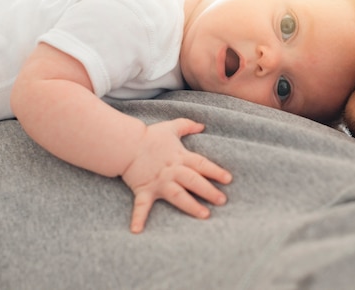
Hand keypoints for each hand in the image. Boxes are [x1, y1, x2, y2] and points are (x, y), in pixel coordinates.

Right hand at [121, 118, 231, 233]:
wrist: (126, 144)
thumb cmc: (149, 136)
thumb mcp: (171, 127)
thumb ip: (187, 125)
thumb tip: (202, 125)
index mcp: (180, 157)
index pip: (202, 164)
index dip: (216, 171)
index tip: (228, 179)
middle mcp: (172, 171)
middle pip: (194, 181)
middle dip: (208, 191)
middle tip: (222, 201)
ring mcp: (159, 182)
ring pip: (178, 195)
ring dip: (191, 206)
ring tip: (204, 215)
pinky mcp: (144, 190)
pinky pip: (141, 206)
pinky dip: (138, 217)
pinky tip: (136, 230)